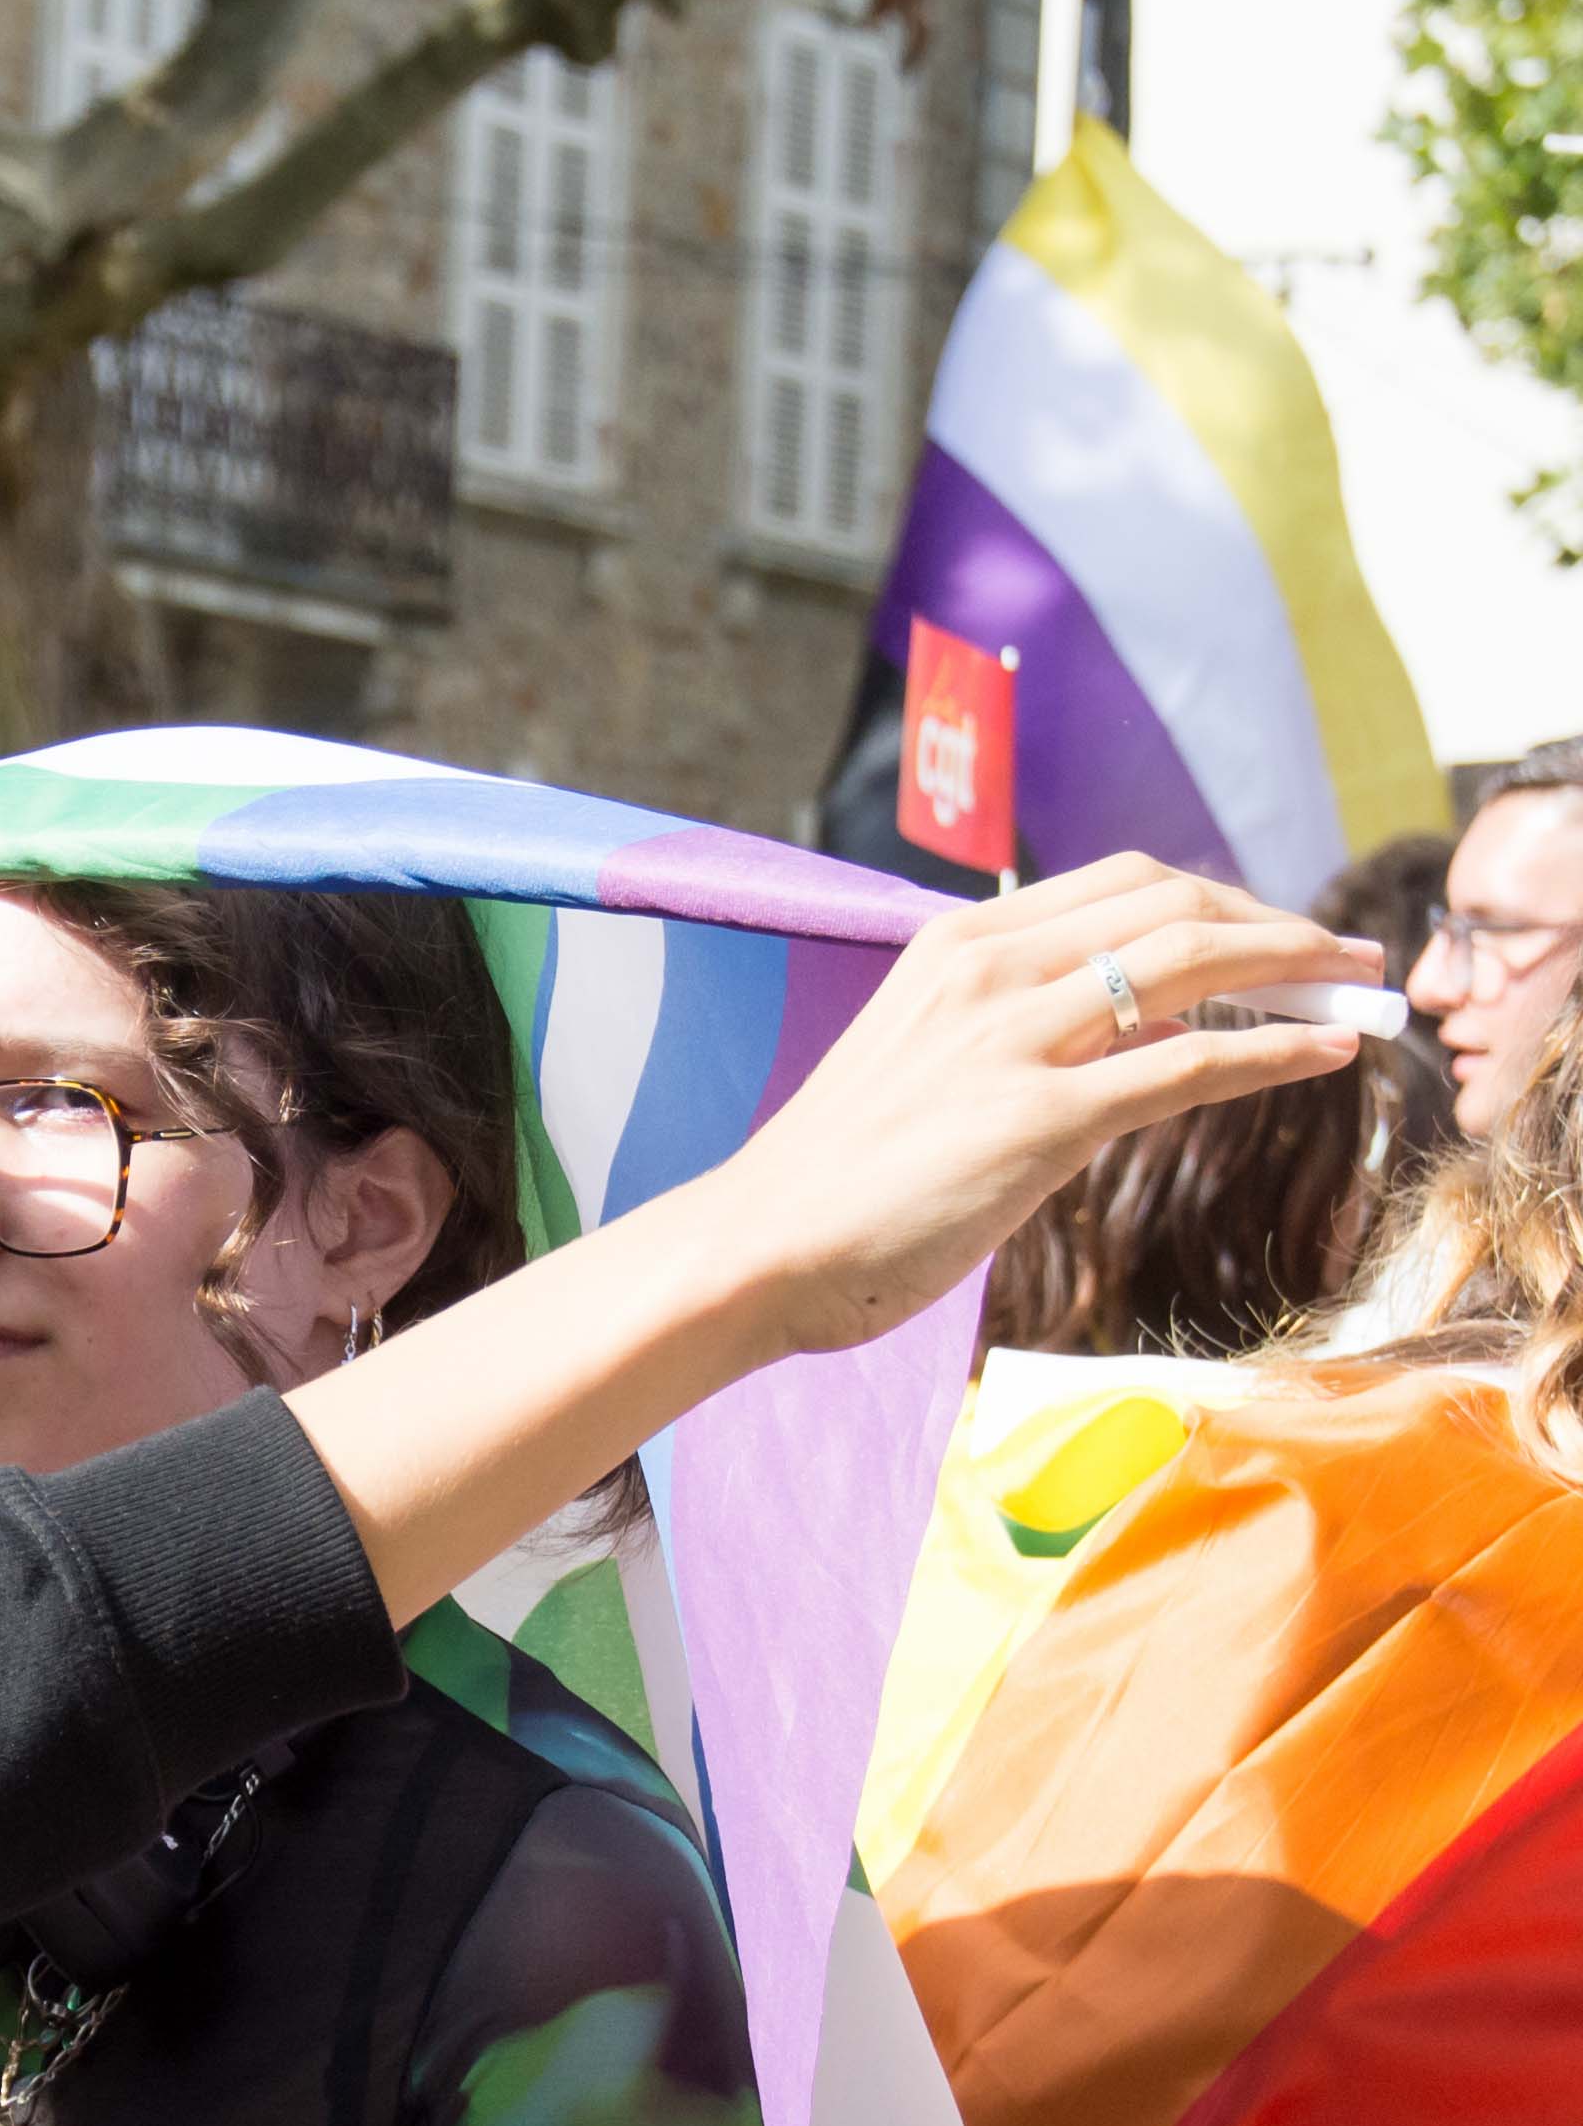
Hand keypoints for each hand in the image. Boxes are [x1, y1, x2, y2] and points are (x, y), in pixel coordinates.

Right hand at [714, 854, 1369, 1355]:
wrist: (764, 1243)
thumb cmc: (835, 1169)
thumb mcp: (917, 1055)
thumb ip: (1002, 1026)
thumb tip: (1106, 1029)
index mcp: (954, 944)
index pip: (1121, 882)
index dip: (1220, 896)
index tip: (1275, 930)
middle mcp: (988, 970)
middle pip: (1171, 903)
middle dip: (1277, 920)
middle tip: (1344, 953)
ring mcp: (1014, 1039)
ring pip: (1192, 962)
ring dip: (1298, 967)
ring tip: (1362, 989)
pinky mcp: (1042, 1120)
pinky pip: (1188, 1065)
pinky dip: (1276, 1050)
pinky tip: (1328, 1054)